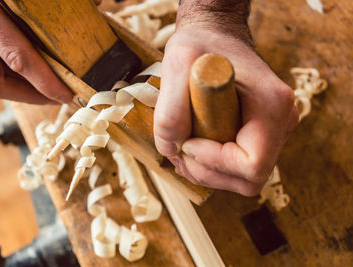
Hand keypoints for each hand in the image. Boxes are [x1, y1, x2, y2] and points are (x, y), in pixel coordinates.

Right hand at [0, 0, 105, 103]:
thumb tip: (98, 3)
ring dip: (23, 91)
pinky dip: (13, 78)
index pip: (18, 59)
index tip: (67, 94)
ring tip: (50, 91)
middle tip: (60, 98)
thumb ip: (51, 2)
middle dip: (32, 97)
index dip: (45, 82)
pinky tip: (33, 76)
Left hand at [154, 25, 298, 195]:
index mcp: (272, 104)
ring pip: (244, 178)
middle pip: (250, 179)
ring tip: (181, 149)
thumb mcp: (178, 63)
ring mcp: (273, 131)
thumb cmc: (202, 44)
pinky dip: (212, 167)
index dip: (214, 162)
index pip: (252, 163)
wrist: (216, 36)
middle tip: (179, 150)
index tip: (186, 143)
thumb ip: (171, 109)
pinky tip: (192, 149)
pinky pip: (239, 168)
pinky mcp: (260, 135)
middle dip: (208, 172)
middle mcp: (281, 121)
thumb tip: (173, 149)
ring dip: (207, 172)